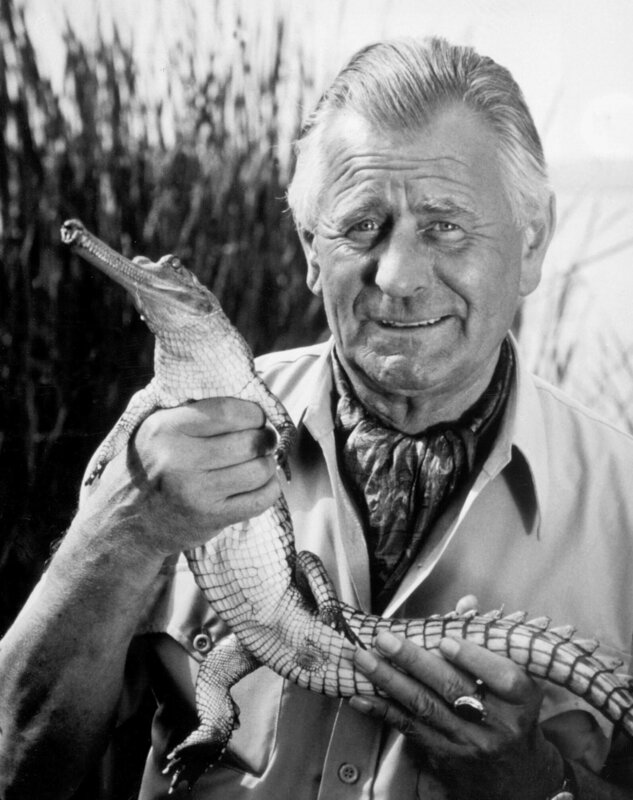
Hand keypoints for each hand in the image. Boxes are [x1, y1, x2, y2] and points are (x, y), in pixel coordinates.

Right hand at [78, 397, 281, 557]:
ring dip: (268, 465)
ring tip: (259, 462)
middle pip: (250, 441)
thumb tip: (250, 406)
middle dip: (266, 439)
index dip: (254, 413)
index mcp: (166, 429)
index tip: (257, 418)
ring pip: (259, 470)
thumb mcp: (155, 430)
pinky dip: (269, 489)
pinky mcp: (211, 518)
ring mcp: (196, 492)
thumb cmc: (149, 467)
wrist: (123, 523)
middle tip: (265, 440)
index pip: (229, 411)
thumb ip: (193, 413)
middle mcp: (179, 459)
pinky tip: (259, 484)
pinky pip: (260, 500)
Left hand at [350, 631, 563, 799]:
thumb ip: (488, 640)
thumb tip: (466, 602)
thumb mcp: (516, 681)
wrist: (518, 778)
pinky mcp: (445, 757)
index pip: (503, 678)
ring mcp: (469, 744)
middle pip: (452, 689)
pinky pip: (410, 729)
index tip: (444, 640)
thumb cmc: (512, 714)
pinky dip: (383, 710)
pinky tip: (363, 696)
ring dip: (390, 680)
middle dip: (413, 661)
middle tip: (385, 639)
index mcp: (521, 701)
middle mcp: (497, 725)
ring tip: (364, 658)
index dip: (473, 658)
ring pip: (425, 707)